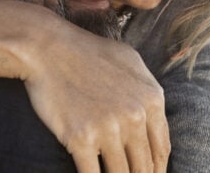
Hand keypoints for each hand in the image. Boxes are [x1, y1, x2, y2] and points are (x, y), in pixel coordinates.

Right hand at [23, 31, 169, 172]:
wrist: (47, 48)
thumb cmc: (88, 52)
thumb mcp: (131, 63)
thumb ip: (149, 94)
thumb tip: (157, 123)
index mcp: (152, 99)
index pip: (162, 149)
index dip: (157, 170)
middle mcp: (135, 116)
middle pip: (144, 166)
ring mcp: (108, 129)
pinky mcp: (80, 139)